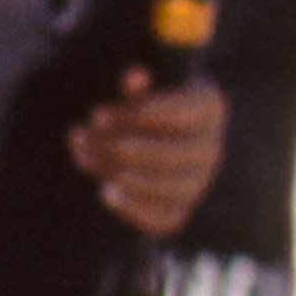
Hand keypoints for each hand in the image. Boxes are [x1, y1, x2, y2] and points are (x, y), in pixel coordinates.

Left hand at [69, 71, 226, 236]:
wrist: (134, 147)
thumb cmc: (133, 110)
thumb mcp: (134, 92)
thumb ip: (135, 87)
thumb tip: (134, 77)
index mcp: (208, 108)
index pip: (187, 112)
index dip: (142, 114)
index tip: (99, 113)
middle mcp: (211, 147)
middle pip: (175, 153)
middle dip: (123, 147)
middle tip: (83, 136)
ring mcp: (198, 183)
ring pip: (167, 186)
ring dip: (120, 173)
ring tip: (84, 156)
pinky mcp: (179, 212)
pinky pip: (163, 218)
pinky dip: (133, 207)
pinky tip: (106, 190)